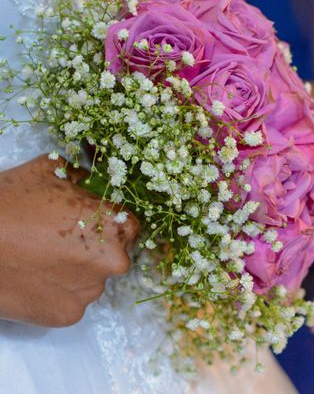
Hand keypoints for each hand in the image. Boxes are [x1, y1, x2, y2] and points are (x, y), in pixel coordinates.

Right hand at [0, 155, 138, 326]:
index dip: (110, 225)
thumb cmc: (10, 204)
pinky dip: (58, 294)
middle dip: (95, 250)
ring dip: (77, 273)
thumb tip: (88, 179)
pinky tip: (36, 280)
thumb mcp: (48, 170)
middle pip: (114, 256)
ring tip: (44, 261)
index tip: (91, 225)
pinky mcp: (69, 315)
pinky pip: (72, 301)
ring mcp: (91, 291)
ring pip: (93, 280)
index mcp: (114, 226)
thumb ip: (79, 175)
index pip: (130, 227)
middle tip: (62, 244)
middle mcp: (113, 262)